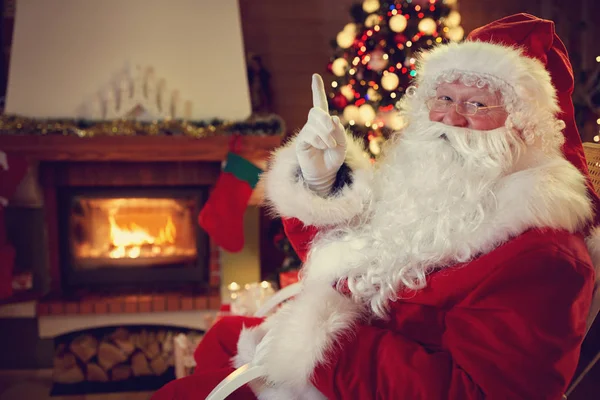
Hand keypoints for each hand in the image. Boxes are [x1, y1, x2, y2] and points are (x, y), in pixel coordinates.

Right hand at [296, 74, 346, 195]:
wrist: (325, 174)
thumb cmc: (333, 158)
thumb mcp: (342, 143)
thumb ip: (339, 131)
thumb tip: (333, 118)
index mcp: (324, 122)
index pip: (320, 103)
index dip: (317, 90)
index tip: (315, 77)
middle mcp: (313, 125)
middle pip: (316, 112)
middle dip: (325, 118)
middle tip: (332, 128)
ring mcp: (306, 133)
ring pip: (314, 123)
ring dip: (326, 133)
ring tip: (330, 145)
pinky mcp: (301, 142)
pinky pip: (309, 135)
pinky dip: (319, 140)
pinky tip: (322, 146)